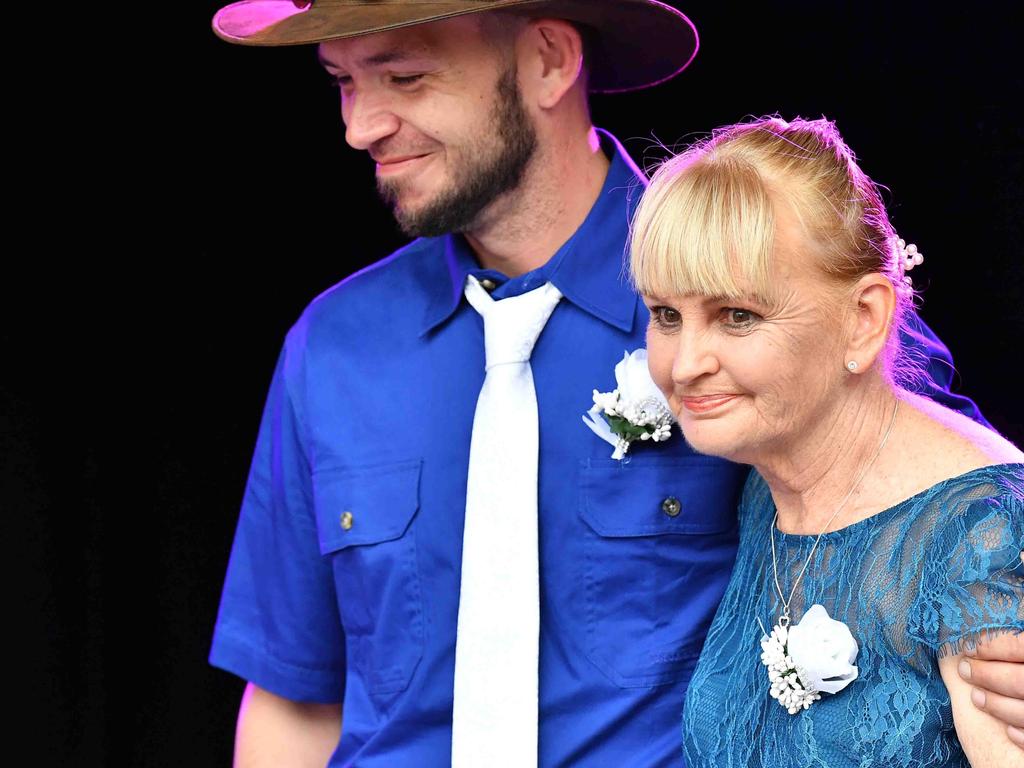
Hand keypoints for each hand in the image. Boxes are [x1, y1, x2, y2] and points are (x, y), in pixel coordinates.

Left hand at [957, 628, 1023, 749]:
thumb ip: (1013, 643)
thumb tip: (985, 631)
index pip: (1018, 647)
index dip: (991, 646)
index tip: (967, 647)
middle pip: (1019, 681)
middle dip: (986, 675)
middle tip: (964, 670)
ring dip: (995, 704)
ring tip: (976, 697)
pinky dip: (1020, 733)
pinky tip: (1007, 730)